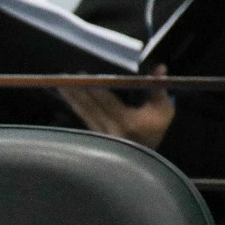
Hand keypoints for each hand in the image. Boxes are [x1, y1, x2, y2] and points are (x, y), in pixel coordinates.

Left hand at [58, 65, 174, 148]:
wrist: (144, 157)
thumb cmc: (153, 129)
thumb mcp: (163, 110)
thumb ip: (158, 88)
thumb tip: (160, 67)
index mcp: (126, 121)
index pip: (107, 102)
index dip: (94, 89)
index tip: (84, 76)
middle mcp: (110, 127)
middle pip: (90, 106)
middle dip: (78, 91)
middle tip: (65, 78)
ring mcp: (100, 133)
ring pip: (84, 113)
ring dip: (72, 99)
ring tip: (61, 86)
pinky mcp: (94, 135)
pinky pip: (83, 118)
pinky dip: (75, 106)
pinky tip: (68, 98)